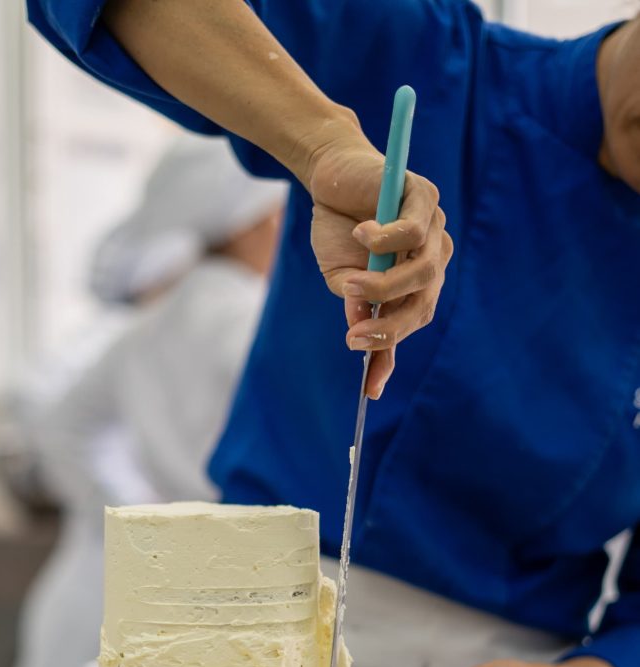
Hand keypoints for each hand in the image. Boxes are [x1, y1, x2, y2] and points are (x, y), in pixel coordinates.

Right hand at [306, 128, 451, 397]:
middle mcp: (434, 256)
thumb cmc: (338, 229)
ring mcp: (435, 226)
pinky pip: (413, 230)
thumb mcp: (342, 278)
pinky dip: (384, 239)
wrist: (332, 175)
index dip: (391, 351)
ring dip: (383, 286)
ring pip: (422, 270)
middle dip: (389, 326)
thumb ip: (357, 305)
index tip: (370, 389)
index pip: (413, 319)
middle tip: (354, 336)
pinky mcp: (424, 196)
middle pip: (424, 301)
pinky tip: (361, 233)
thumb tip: (361, 335)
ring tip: (352, 286)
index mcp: (418, 280)